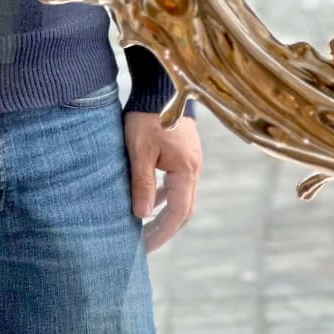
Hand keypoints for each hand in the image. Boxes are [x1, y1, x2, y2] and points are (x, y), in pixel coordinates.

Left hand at [124, 111, 201, 253]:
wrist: (160, 85)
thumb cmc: (146, 117)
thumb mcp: (139, 151)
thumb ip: (142, 184)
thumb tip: (142, 215)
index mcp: (186, 170)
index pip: (178, 213)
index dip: (162, 233)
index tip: (144, 248)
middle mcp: (194, 167)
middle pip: (184, 208)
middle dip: (164, 228)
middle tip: (144, 244)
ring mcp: (192, 159)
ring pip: (181, 195)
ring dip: (165, 213)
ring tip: (144, 226)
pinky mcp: (185, 152)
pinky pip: (178, 182)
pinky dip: (165, 196)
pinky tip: (150, 199)